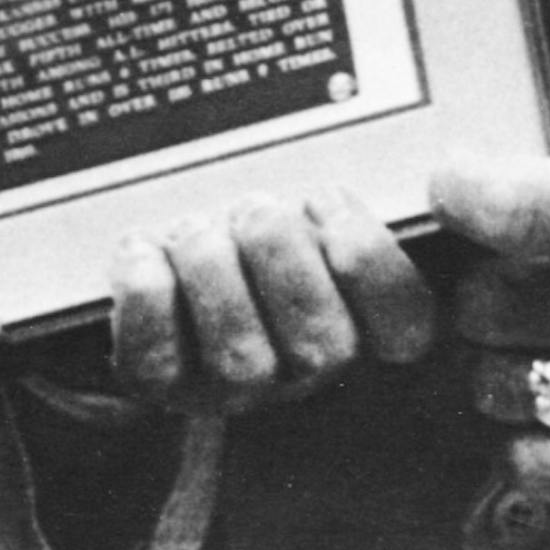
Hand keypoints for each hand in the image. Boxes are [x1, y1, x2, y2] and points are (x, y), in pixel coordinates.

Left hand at [109, 182, 434, 412]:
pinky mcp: (158, 383)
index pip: (405, 328)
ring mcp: (230, 385)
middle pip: (323, 343)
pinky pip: (156, 356)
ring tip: (197, 229)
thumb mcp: (298, 201)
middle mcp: (299, 365)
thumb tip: (354, 164)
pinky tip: (144, 251)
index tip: (325, 200)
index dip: (370, 261)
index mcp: (352, 318)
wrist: (161, 257)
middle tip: (253, 209)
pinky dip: (147, 294)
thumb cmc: (245, 221)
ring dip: (213, 269)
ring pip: (241, 356)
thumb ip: (331, 198)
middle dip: (282, 255)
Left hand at [432, 0, 549, 514]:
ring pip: (498, 381)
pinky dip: (531, 439)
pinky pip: (542, 467)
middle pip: (483, 299)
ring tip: (544, 329)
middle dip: (487, 273)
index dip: (459, 191)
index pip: (499, 207)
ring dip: (503, 354)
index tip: (465, 182)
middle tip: (523, 261)